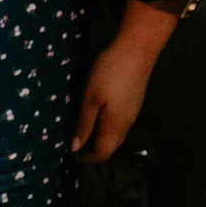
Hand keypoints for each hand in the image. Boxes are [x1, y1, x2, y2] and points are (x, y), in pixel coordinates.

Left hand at [71, 0, 178, 161]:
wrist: (137, 48)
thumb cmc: (110, 72)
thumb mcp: (90, 98)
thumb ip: (84, 124)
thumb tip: (75, 147)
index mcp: (116, 126)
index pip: (103, 153)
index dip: (86, 158)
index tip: (69, 156)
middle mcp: (127, 123)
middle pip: (109, 146)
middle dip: (90, 150)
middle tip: (70, 146)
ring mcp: (132, 112)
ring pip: (114, 134)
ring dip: (96, 138)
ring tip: (77, 132)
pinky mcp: (132, 101)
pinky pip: (117, 123)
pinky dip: (103, 126)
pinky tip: (92, 116)